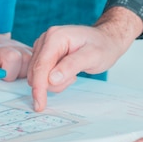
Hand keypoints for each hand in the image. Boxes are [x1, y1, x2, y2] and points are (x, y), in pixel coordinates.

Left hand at [0, 31, 31, 80]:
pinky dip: (30, 69)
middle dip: (7, 72)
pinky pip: (35, 60)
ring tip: (8, 72)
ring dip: (18, 71)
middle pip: (12, 58)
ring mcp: (15, 47)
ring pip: (25, 60)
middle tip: (0, 76)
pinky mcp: (26, 50)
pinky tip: (19, 71)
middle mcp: (1, 46)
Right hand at [28, 7, 142, 110]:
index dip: (38, 87)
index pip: (41, 66)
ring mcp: (43, 46)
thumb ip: (71, 66)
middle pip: (36, 71)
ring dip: (54, 81)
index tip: (39, 104)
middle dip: (51, 83)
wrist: (105, 40)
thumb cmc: (102, 46)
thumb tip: (51, 79)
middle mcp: (45, 39)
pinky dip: (53, 79)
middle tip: (73, 78)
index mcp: (55, 37)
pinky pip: (41, 73)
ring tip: (73, 73)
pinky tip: (67, 72)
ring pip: (37, 74)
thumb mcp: (93, 56)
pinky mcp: (43, 53)